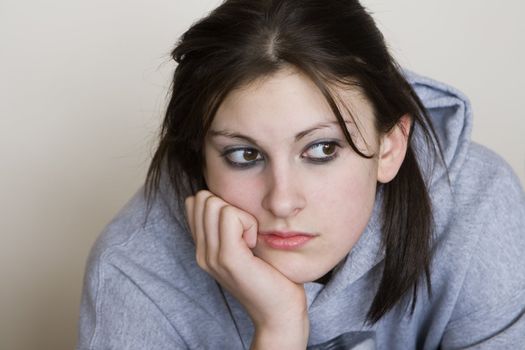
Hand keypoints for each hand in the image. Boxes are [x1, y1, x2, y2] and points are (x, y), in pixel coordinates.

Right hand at [185, 190, 308, 348]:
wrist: (279, 312)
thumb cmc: (270, 276)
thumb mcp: (244, 247)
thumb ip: (230, 227)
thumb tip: (227, 199)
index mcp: (203, 249)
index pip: (194, 202)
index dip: (220, 204)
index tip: (240, 228)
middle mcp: (201, 253)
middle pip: (202, 199)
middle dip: (229, 206)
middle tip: (247, 233)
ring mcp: (211, 256)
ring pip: (214, 204)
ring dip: (240, 215)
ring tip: (251, 240)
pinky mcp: (228, 258)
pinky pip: (231, 216)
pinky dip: (248, 222)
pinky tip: (255, 243)